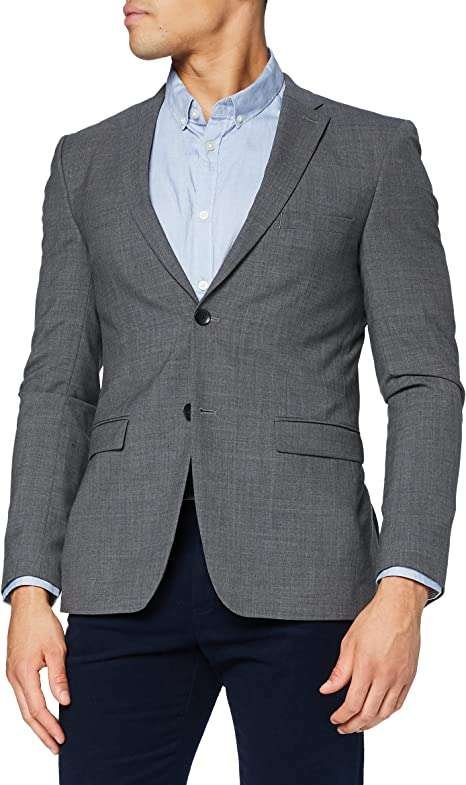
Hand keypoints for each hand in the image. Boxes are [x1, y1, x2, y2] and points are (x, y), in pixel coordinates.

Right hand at [6, 586, 69, 753]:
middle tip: (55, 746)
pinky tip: (41, 714)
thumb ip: (59, 677)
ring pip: (23, 707)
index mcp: (24, 673)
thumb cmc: (42, 624)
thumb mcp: (57, 649)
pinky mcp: (14, 670)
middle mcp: (14, 678)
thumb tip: (65, 701)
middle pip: (27, 714)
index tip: (62, 738)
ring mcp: (12, 674)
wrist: (27, 607)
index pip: (38, 709)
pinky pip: (22, 696)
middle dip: (41, 733)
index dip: (50, 726)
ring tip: (50, 736)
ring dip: (36, 723)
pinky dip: (32, 709)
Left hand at [319, 576, 428, 732]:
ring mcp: (400, 678)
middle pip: (369, 713)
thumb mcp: (349, 643)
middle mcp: (386, 676)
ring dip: (371, 723)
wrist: (399, 608)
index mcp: (367, 667)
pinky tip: (378, 714)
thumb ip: (339, 671)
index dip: (342, 716)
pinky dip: (387, 713)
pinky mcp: (409, 677)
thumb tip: (326, 690)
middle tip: (343, 727)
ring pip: (385, 712)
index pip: (353, 703)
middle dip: (354, 725)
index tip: (334, 718)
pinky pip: (398, 703)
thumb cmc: (374, 620)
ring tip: (359, 725)